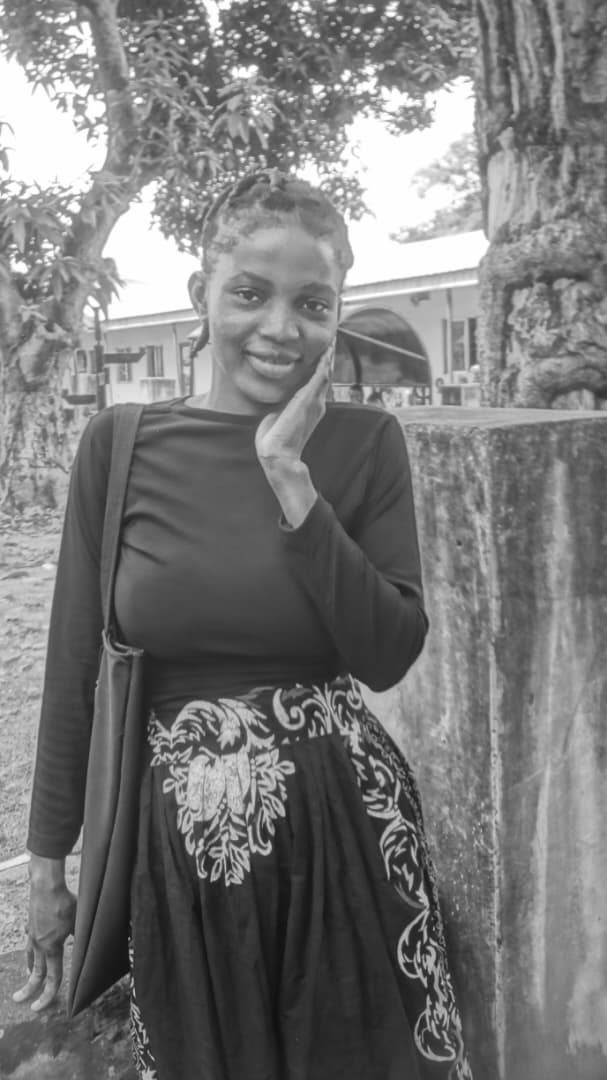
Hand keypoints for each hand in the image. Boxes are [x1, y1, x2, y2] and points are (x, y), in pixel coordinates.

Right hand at [13, 858, 76, 1010]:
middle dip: (28, 990)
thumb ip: (82, 936)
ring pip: (30, 957)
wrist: (46, 885)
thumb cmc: (65, 902)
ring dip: (30, 970)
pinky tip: (34, 946)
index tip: (38, 1008)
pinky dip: (31, 951)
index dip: (47, 996)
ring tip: (28, 976)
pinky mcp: (30, 924)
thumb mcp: (79, 921)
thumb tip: (90, 944)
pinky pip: (30, 942)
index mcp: (52, 948)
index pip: (51, 978)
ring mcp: (32, 934)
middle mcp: (39, 945)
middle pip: (34, 973)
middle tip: (20, 1001)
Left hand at [254, 343, 333, 465]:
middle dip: (328, 361)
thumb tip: (274, 406)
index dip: (321, 370)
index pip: (317, 385)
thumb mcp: (277, 417)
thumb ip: (280, 408)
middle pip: (325, 378)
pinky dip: (325, 364)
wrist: (277, 453)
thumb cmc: (274, 440)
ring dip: (329, 359)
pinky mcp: (308, 400)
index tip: (323, 356)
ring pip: (325, 375)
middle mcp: (315, 405)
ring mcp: (313, 402)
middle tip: (331, 343)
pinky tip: (327, 353)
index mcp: (307, 409)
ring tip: (331, 344)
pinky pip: (320, 377)